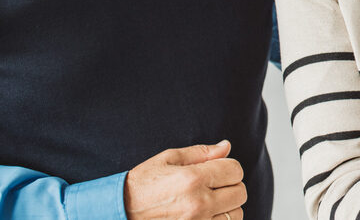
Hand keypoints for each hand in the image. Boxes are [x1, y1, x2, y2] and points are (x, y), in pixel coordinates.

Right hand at [124, 140, 245, 219]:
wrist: (119, 212)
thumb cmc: (142, 184)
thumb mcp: (167, 159)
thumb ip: (201, 153)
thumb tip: (226, 146)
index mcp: (193, 179)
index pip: (235, 170)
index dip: (228, 167)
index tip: (217, 170)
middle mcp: (198, 203)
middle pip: (240, 193)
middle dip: (230, 186)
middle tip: (213, 186)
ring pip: (235, 215)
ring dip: (227, 207)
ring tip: (208, 202)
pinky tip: (205, 215)